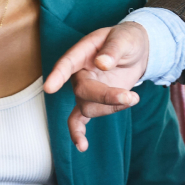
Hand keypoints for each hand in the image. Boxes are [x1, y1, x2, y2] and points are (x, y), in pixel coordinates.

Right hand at [43, 22, 149, 151]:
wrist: (135, 50)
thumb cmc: (126, 40)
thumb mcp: (124, 38)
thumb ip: (113, 50)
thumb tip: (102, 63)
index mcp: (82, 52)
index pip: (66, 63)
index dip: (57, 75)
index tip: (49, 88)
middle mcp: (79, 73)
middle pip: (82, 91)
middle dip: (106, 97)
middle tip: (132, 97)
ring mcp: (85, 89)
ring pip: (89, 107)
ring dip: (112, 107)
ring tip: (133, 97)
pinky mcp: (94, 102)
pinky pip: (80, 119)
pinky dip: (78, 132)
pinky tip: (81, 146)